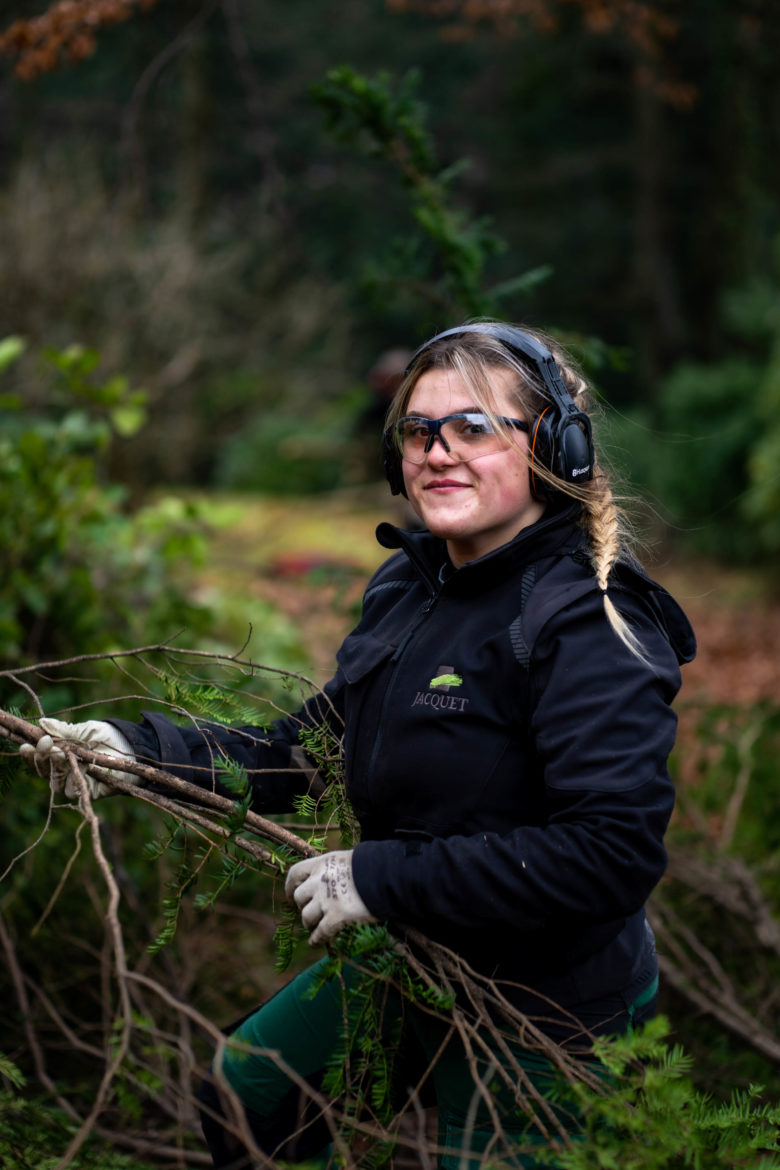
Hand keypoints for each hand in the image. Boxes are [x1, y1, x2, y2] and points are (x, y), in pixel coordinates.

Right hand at [19, 718, 137, 799]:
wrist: (131, 746)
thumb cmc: (107, 737)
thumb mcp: (84, 730)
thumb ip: (63, 730)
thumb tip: (43, 723)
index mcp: (59, 757)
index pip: (38, 760)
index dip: (30, 755)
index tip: (26, 745)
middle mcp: (64, 772)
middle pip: (44, 773)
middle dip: (42, 759)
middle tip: (46, 745)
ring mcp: (75, 783)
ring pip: (55, 783)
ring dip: (57, 767)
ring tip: (62, 753)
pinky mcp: (88, 793)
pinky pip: (74, 789)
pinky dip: (76, 776)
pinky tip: (82, 764)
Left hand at [285, 850, 376, 945]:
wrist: (386, 875)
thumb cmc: (372, 866)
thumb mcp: (348, 860)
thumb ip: (334, 870)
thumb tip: (332, 880)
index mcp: (322, 864)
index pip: (295, 874)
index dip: (290, 886)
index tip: (291, 895)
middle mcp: (319, 881)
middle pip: (299, 897)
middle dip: (302, 906)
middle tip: (310, 912)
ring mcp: (326, 900)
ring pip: (306, 917)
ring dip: (309, 924)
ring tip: (314, 928)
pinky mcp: (336, 917)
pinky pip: (320, 933)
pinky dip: (316, 939)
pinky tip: (316, 943)